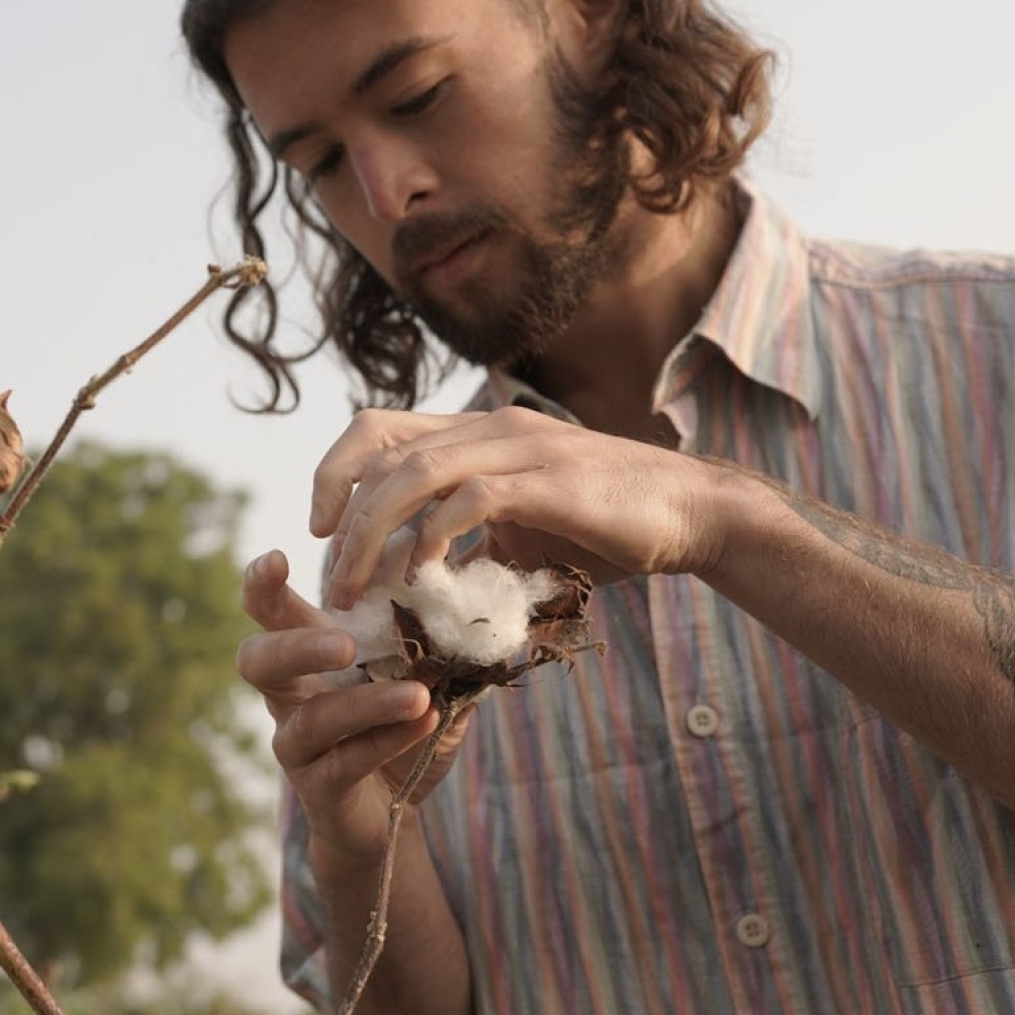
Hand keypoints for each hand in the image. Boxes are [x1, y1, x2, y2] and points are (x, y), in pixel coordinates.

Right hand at [236, 549, 474, 867]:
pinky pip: (346, 761)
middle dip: (295, 647)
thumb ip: (436, 644)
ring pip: (310, 720)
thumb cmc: (397, 731)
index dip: (261, 584)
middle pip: (257, 661)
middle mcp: (288, 696)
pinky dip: (387, 740)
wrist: (389, 817)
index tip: (278, 558)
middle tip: (344, 645)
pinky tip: (426, 723)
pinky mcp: (319, 788)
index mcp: (304, 656)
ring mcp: (298, 745)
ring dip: (364, 704)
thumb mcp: (420, 678)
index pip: (268, 611)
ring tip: (418, 695)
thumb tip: (471, 600)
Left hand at [311, 406, 730, 608]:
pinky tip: (423, 578)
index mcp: (478, 432)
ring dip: (374, 533)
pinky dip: (435, 538)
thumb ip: (470, 536)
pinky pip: (470, 500)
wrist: (694, 515)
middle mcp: (491, 427)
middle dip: (342, 516)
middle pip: (381, 448)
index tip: (320, 530)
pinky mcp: (550, 481)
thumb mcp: (522, 528)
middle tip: (332, 578)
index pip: (377, 429)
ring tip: (359, 587)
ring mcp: (521, 449)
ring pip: (415, 473)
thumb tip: (417, 576)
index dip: (334, 473)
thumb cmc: (609, 526)